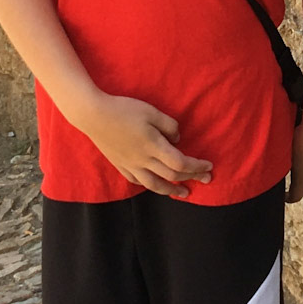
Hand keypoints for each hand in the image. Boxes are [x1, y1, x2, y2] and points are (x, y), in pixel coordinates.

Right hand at [86, 96, 212, 199]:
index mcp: (153, 146)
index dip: (197, 166)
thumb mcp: (151, 111)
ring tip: (184, 193)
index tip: (209, 166)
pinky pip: (138, 181)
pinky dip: (151, 185)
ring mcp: (130, 165)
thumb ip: (169, 125)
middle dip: (192, 178)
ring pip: (155, 184)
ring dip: (172, 190)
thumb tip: (178, 139)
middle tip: (207, 180)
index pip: (180, 163)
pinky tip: (156, 185)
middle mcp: (143, 160)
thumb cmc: (124, 109)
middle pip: (172, 175)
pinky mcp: (120, 165)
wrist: (93, 115)